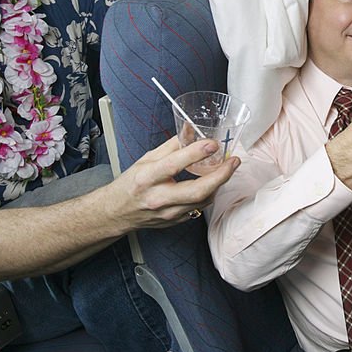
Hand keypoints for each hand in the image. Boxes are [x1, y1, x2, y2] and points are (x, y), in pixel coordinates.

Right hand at [110, 136, 238, 228]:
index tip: (212, 143)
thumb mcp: (146, 159)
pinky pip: (199, 208)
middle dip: (220, 175)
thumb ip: (171, 145)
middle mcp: (158, 197)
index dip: (195, 153)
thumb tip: (190, 130)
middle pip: (196, 190)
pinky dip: (209, 194)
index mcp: (147, 178)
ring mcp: (168, 213)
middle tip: (233, 161)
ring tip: (227, 169)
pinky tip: (213, 183)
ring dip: (219, 184)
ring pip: (202, 201)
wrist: (117, 212)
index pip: (174, 164)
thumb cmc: (130, 184)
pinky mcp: (175, 221)